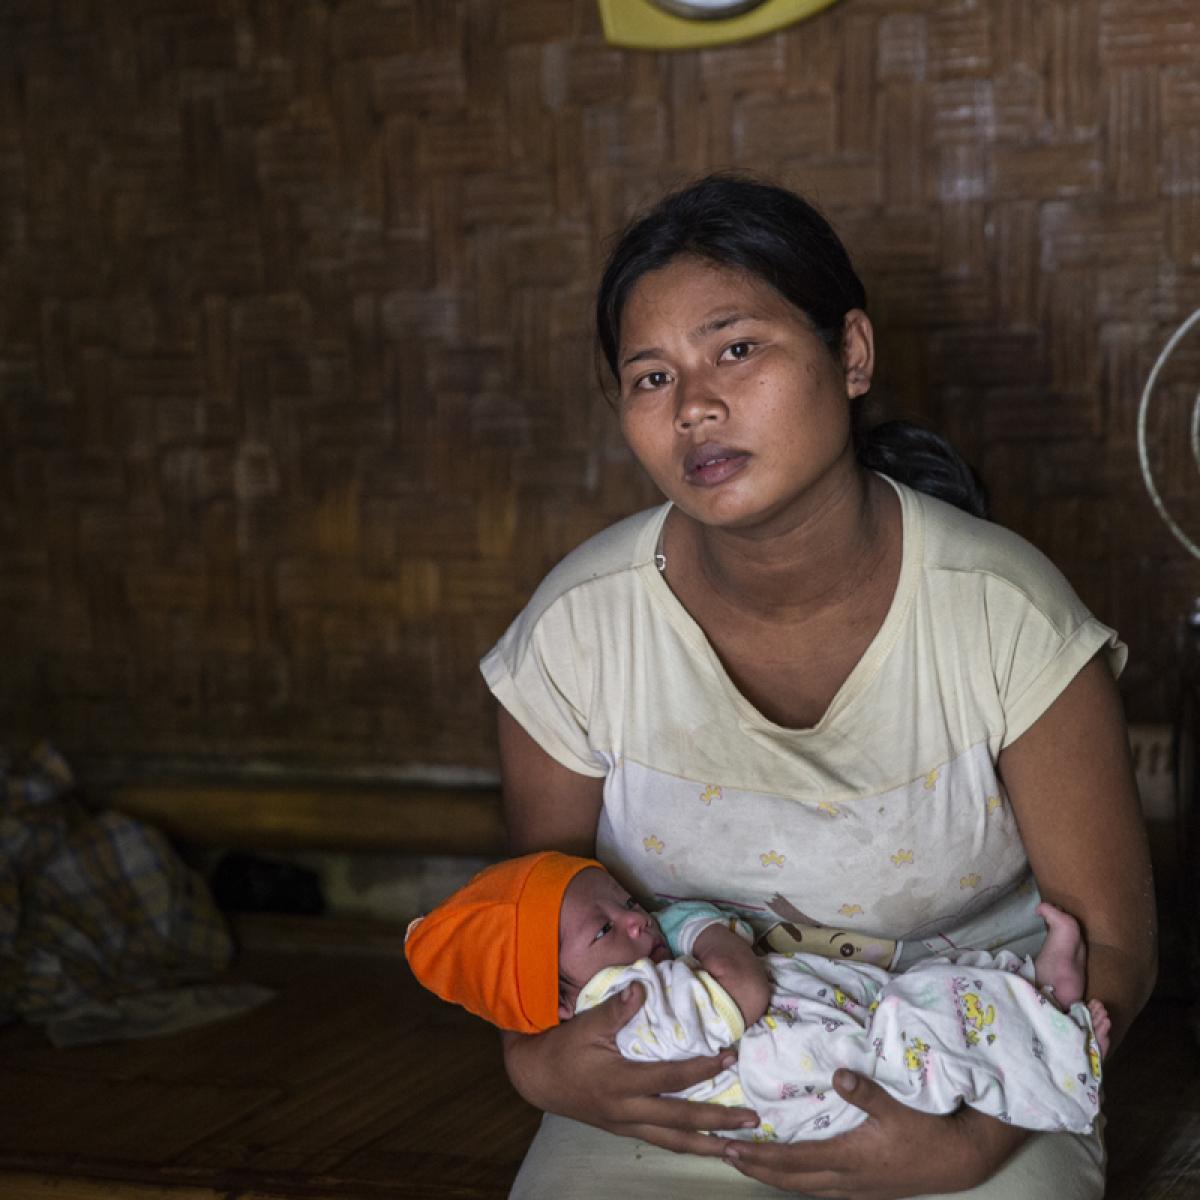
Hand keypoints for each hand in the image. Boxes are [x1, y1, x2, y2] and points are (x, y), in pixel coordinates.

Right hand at [503, 982, 759, 1155]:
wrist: (536, 1077)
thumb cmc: (563, 1047)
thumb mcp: (587, 1024)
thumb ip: (617, 1008)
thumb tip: (644, 987)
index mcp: (620, 1083)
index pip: (670, 1079)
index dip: (702, 1069)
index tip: (729, 1058)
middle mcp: (627, 1111)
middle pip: (681, 1122)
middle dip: (718, 1122)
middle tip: (752, 1122)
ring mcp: (626, 1125)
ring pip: (673, 1141)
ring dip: (708, 1146)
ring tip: (737, 1149)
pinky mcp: (624, 1129)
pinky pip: (661, 1141)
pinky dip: (686, 1144)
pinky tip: (704, 1144)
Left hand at [723, 1070, 1026, 1198]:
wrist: (959, 1159)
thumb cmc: (928, 1131)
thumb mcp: (899, 1107)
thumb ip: (867, 1091)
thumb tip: (838, 1073)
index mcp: (849, 1158)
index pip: (794, 1161)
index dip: (760, 1156)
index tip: (730, 1147)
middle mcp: (847, 1179)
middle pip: (791, 1179)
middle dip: (757, 1169)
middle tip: (724, 1156)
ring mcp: (856, 1188)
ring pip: (805, 1188)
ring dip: (774, 1176)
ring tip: (749, 1164)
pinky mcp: (865, 1188)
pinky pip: (821, 1188)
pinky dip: (798, 1180)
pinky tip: (791, 1173)